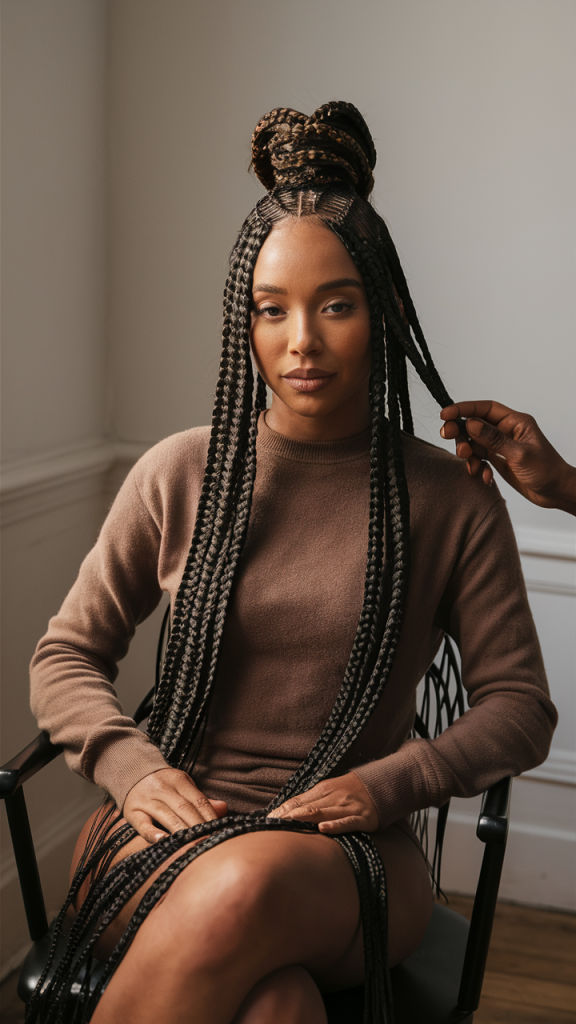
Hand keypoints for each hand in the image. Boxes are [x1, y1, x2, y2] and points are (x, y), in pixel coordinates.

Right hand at [123, 768, 227, 843]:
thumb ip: (201, 799)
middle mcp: (163, 789)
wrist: (130, 772)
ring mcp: (147, 800)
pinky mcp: (133, 812)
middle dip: (199, 826)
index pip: (198, 800)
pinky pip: (143, 824)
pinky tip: (162, 841)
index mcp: (178, 781)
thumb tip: (224, 808)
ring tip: (193, 845)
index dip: (210, 816)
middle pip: (184, 809)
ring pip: (167, 816)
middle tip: (210, 842)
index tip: (220, 831)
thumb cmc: (163, 784)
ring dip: (181, 831)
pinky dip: (152, 833)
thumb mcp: (183, 785)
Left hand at [267, 772, 378, 834]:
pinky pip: (347, 822)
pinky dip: (335, 825)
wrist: (380, 784)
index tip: (267, 820)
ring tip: (287, 827)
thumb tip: (286, 811)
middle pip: (306, 808)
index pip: (298, 801)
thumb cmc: (350, 790)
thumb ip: (310, 800)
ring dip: (303, 820)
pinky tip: (323, 828)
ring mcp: (347, 807)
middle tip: (271, 827)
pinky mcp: (362, 818)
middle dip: (287, 817)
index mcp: (322, 790)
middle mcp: (333, 797)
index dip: (282, 810)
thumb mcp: (329, 790)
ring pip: (322, 813)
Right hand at [440, 400, 575, 514]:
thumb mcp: (519, 454)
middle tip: (446, 436)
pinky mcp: (498, 460)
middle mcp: (506, 431)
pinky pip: (479, 459)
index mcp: (515, 422)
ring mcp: (500, 446)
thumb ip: (493, 439)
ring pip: (473, 443)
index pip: (485, 409)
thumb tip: (470, 424)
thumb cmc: (546, 470)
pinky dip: (477, 467)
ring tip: (473, 465)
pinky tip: (485, 477)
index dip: (464, 408)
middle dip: (460, 432)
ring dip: (468, 453)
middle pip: (474, 425)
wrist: (556, 492)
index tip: (445, 414)